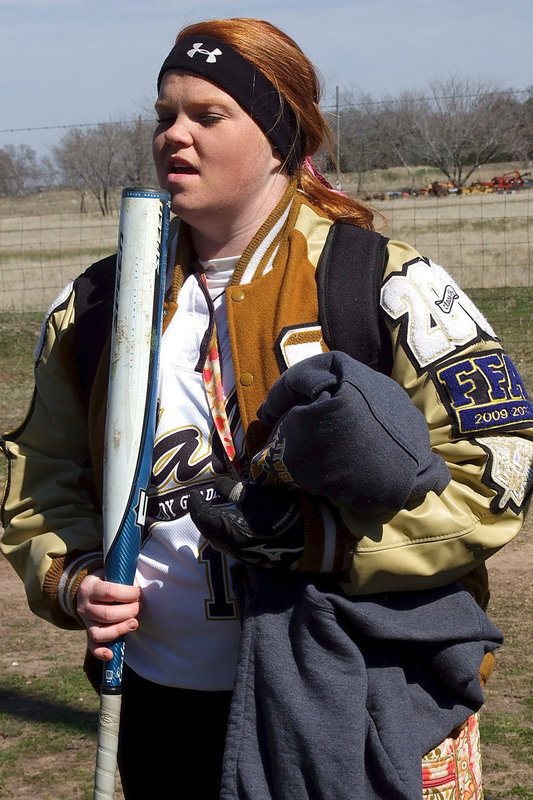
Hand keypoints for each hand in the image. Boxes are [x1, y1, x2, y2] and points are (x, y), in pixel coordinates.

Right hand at [77, 572, 140, 660]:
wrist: (87, 590)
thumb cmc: (107, 581)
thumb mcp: (111, 574)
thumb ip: (125, 578)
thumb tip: (151, 585)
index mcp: (90, 588)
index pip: (110, 592)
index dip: (128, 593)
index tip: (138, 592)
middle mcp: (85, 606)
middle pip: (107, 614)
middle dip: (128, 612)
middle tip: (139, 607)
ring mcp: (86, 622)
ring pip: (100, 632)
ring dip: (120, 629)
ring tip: (134, 623)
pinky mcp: (88, 634)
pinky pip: (92, 646)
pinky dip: (101, 652)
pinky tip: (111, 654)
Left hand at [188, 477, 303, 568]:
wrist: (311, 541)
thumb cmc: (286, 514)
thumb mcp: (262, 495)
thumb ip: (236, 490)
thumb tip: (218, 485)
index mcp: (231, 530)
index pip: (204, 517)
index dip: (196, 504)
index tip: (192, 494)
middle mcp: (232, 546)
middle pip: (207, 531)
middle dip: (198, 516)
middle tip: (194, 503)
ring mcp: (241, 554)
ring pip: (216, 541)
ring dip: (208, 527)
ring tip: (206, 514)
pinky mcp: (250, 557)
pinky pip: (226, 546)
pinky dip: (219, 535)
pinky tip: (223, 527)